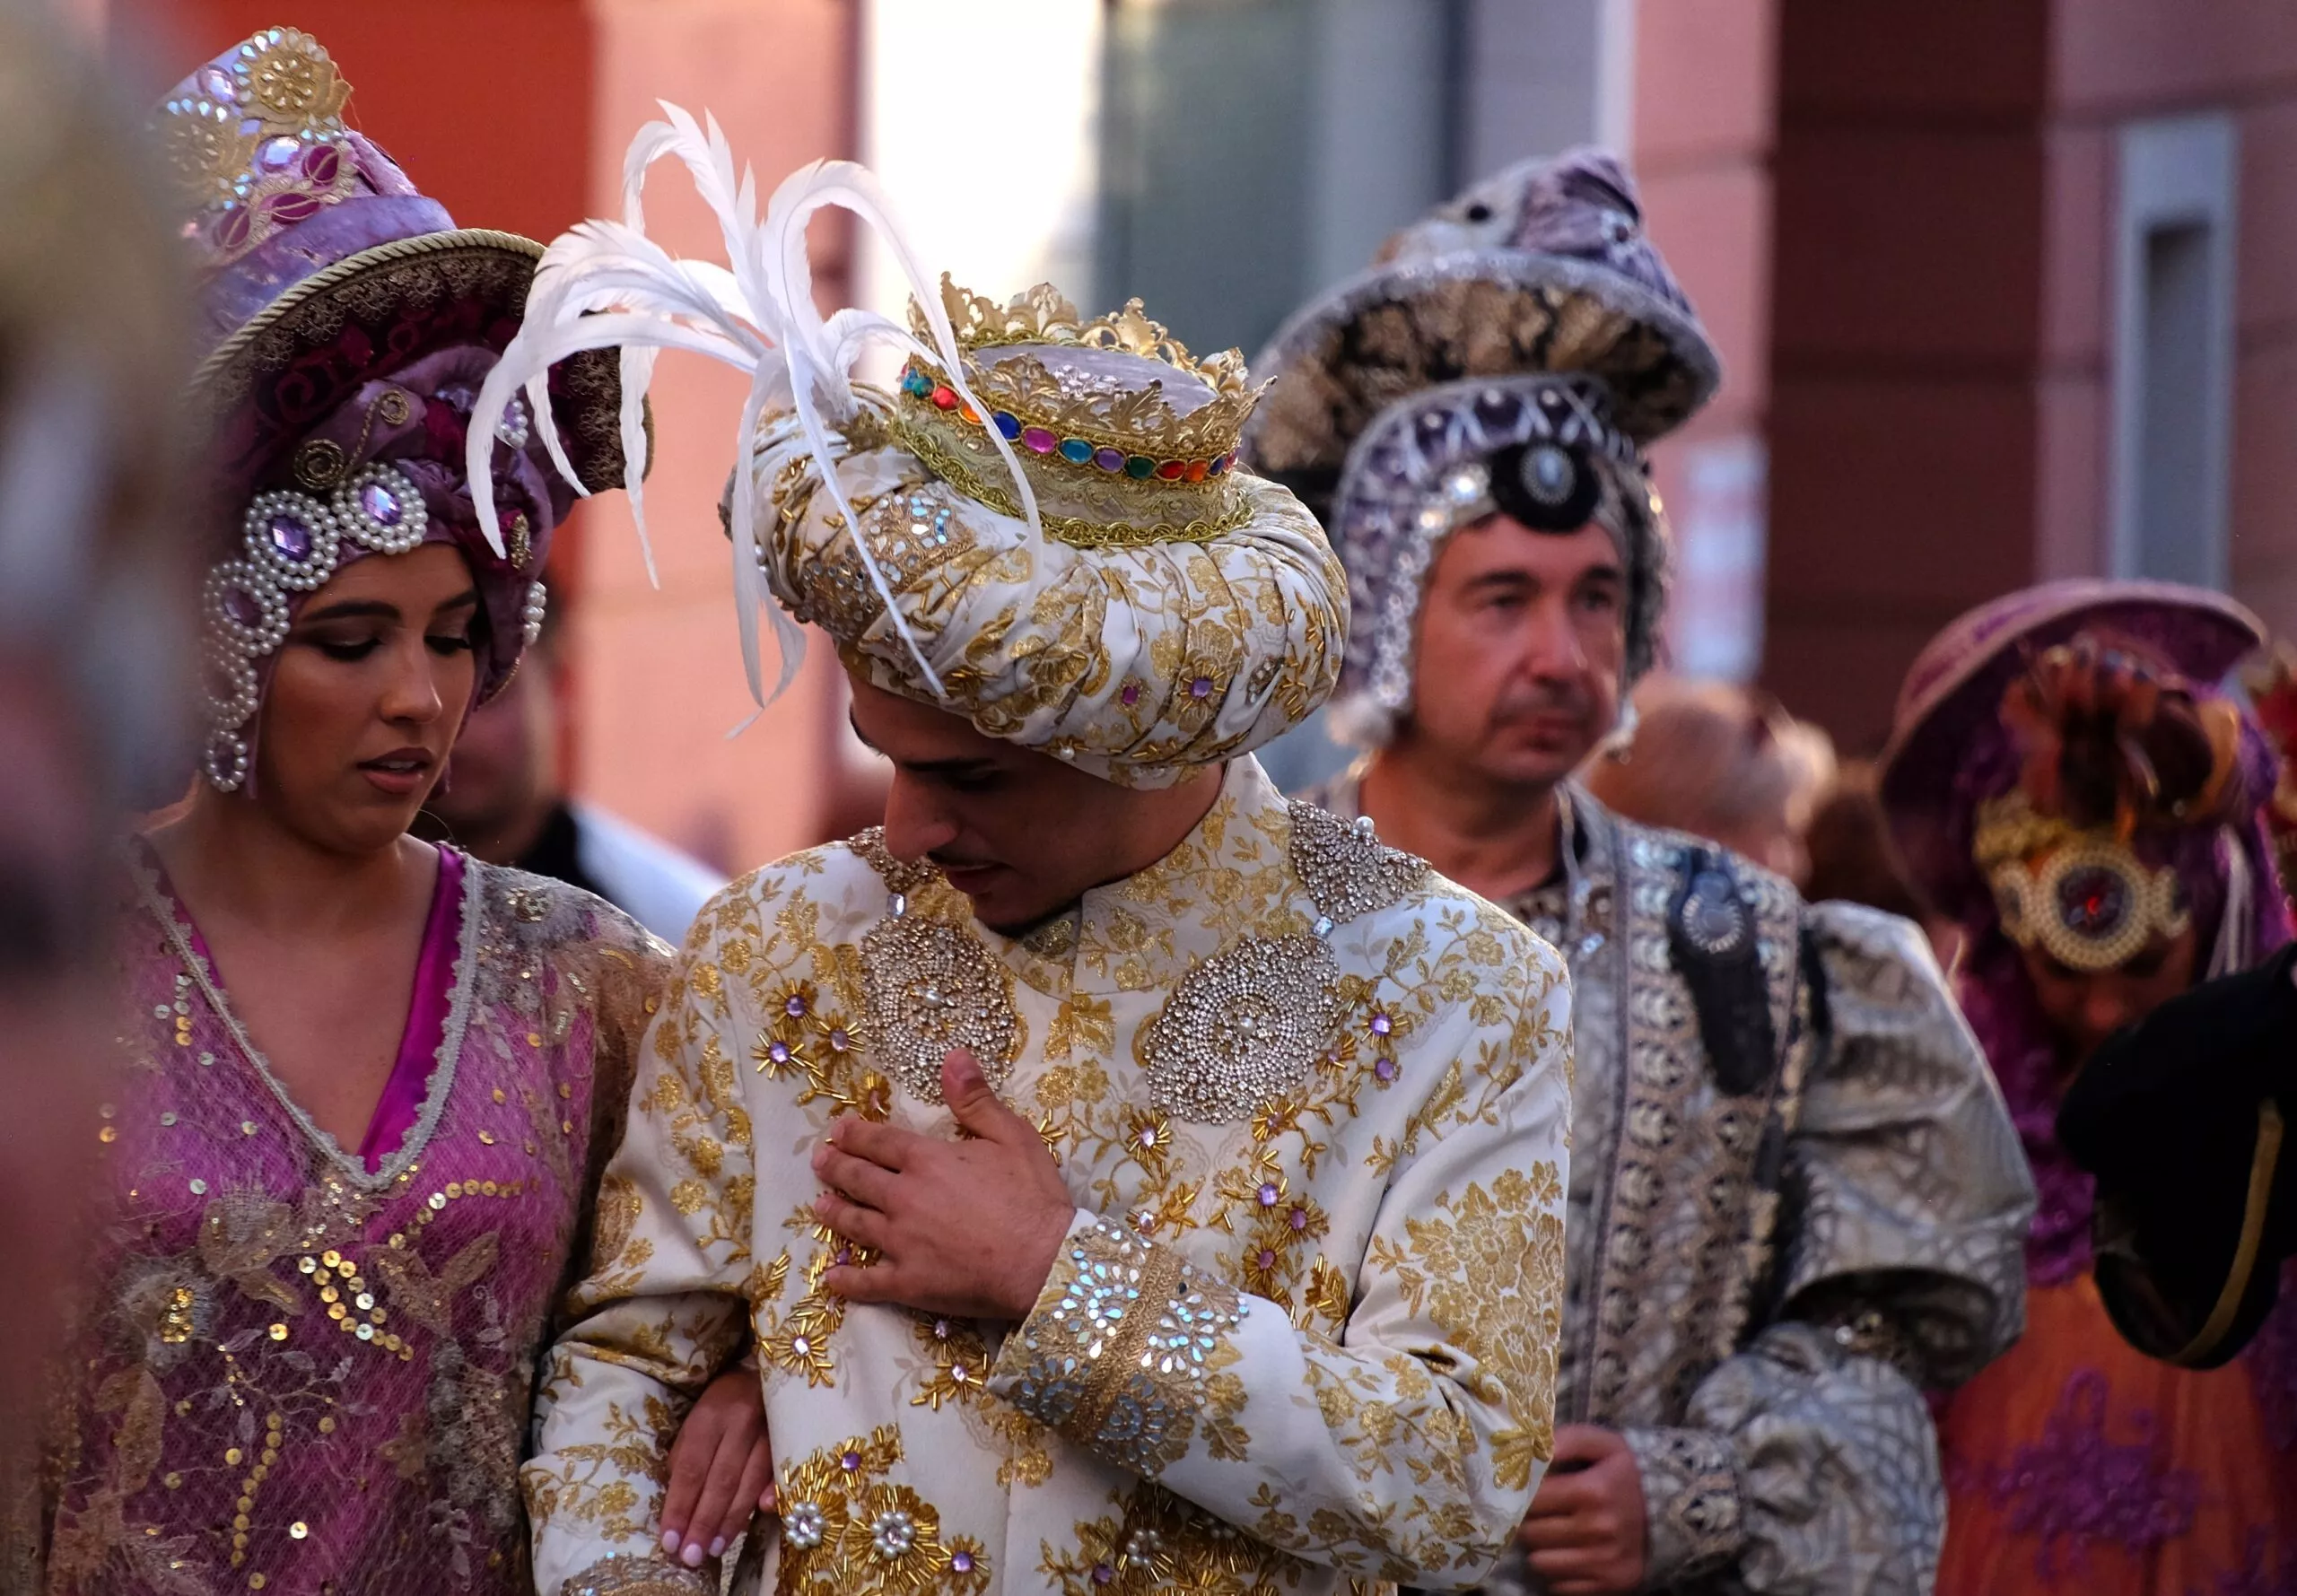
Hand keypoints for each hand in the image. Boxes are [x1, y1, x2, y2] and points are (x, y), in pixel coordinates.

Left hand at [657, 1363, 774, 1568]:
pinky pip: (779, 1472)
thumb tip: (679, 1504)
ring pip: (749, 1482)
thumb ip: (686, 1458)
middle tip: (691, 1556)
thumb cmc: (721, 1402)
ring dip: (731, 1521)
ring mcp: (769, 1430)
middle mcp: (740, 1422)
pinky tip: (761, 1516)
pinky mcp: (789, 1437)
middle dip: (704, 1523)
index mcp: (709, 1417)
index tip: (670, 1541)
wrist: (763, 1373)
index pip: (691, 1470)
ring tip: (714, 1549)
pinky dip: (770, 1495)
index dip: (680, 1508)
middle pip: (720, 1481)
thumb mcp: (695, 1421)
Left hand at [813, 1048, 1073, 1320]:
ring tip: (819, 1206)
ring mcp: (901, 1242)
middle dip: (836, 1167)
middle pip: (860, 1179)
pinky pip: (868, 1283)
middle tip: (820, 1161)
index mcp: (927, 1161)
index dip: (856, 1134)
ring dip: (835, 1212)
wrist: (1042, 1260)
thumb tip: (953, 1057)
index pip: (880, 1142)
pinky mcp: (908, 1282)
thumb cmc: (1032, 1196)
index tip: (838, 1130)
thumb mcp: (1012, 1135)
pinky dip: (847, 1280)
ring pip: (856, 1224)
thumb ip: (976, 1099)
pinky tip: (832, 1277)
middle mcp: (904, 1197)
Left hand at [1519, 1425, 1647, 1594]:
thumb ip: (1568, 1440)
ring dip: (1542, 1548)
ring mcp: (1603, 1561)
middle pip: (1531, 1533)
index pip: (1531, 1500)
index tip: (1528, 1491)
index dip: (1524, 1494)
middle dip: (1530, 1522)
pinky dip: (1559, 1571)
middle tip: (1541, 1513)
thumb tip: (1535, 1450)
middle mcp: (1597, 1529)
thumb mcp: (1604, 1445)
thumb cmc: (1626, 1474)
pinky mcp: (1608, 1584)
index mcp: (1593, 1491)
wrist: (1674, 1511)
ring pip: (1540, 1562)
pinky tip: (1571, 1552)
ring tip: (1555, 1533)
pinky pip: (1559, 1585)